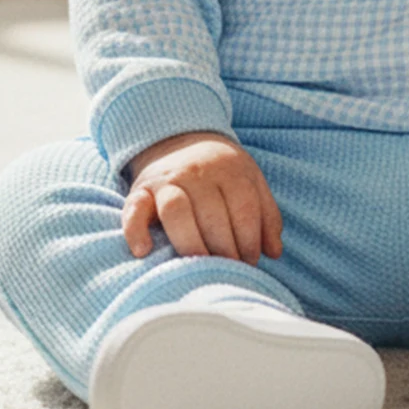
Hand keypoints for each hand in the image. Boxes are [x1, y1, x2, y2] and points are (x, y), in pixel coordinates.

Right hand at [122, 131, 283, 263]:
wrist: (178, 139)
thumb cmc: (221, 172)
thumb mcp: (250, 180)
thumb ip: (266, 214)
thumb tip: (274, 252)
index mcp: (230, 169)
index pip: (244, 207)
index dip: (250, 240)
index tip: (250, 262)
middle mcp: (197, 171)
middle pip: (212, 213)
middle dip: (224, 249)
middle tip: (228, 269)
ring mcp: (166, 179)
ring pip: (176, 210)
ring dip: (191, 243)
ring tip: (199, 265)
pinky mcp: (140, 190)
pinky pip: (133, 209)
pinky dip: (136, 230)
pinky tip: (145, 251)